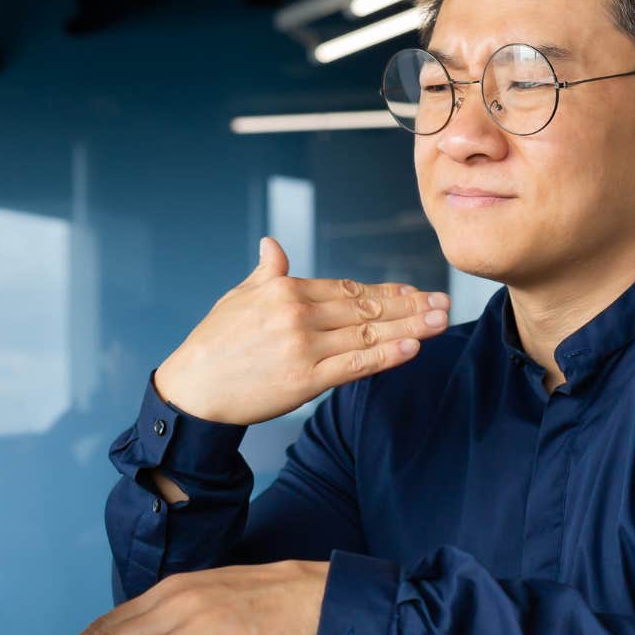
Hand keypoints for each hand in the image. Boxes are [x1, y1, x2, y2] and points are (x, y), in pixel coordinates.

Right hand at [152, 238, 449, 425]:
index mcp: (285, 289)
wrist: (192, 389)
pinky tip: (411, 347)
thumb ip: (265, 273)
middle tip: (442, 302)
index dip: (385, 290)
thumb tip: (272, 245)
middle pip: (366, 307)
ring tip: (440, 321)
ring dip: (410, 327)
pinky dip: (386, 355)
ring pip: (368, 332)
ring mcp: (303, 346)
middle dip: (409, 304)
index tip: (413, 290)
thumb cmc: (212, 344)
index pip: (347, 287)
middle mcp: (298, 313)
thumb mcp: (237, 298)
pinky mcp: (304, 379)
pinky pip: (355, 364)